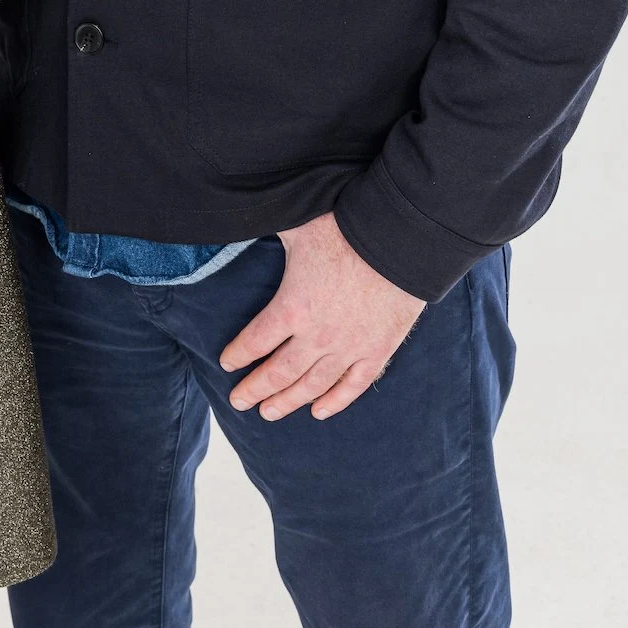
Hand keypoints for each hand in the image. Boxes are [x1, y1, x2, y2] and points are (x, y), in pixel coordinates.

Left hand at [220, 211, 424, 421]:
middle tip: (239, 401)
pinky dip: (335, 401)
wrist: (401, 240)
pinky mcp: (378, 350)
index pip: (255, 341)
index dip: (237, 354)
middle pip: (278, 373)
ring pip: (312, 386)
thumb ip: (268, 226)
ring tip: (269, 412)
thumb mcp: (296, 224)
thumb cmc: (345, 226)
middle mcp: (317, 336)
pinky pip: (353, 385)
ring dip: (288, 401)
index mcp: (292, 307)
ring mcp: (349, 347)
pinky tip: (319, 412)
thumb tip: (246, 214)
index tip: (226, 363)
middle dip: (255, 389)